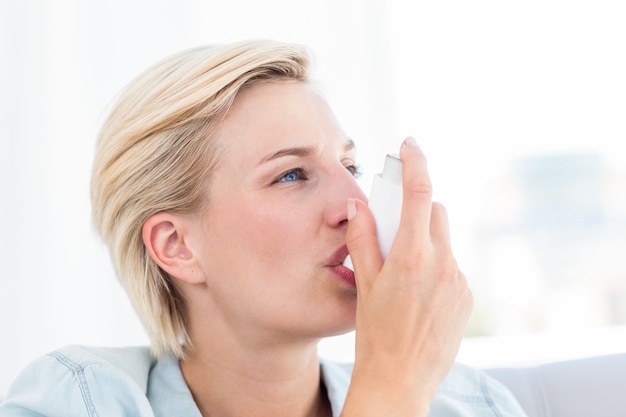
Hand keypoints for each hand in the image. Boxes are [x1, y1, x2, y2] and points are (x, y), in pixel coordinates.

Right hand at [342, 137, 472, 416]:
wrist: (400, 379)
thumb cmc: (376, 334)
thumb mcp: (365, 283)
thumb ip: (363, 239)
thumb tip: (359, 207)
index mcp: (413, 256)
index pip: (419, 193)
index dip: (415, 162)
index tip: (410, 145)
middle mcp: (443, 263)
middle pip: (436, 212)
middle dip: (417, 212)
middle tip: (394, 232)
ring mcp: (459, 281)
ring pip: (444, 240)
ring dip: (426, 241)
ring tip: (404, 273)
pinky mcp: (467, 297)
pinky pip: (452, 265)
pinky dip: (437, 265)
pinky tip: (419, 293)